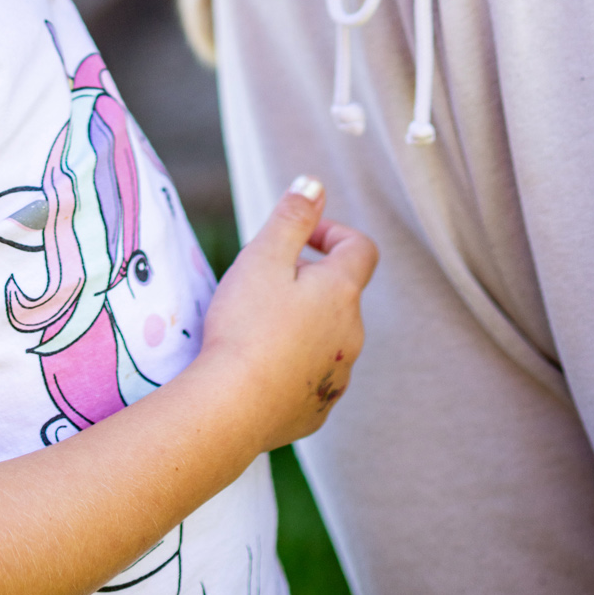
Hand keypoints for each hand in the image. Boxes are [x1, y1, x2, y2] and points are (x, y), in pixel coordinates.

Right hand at [200, 179, 376, 447]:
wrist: (232, 407)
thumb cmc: (246, 324)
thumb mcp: (263, 256)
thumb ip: (292, 217)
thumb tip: (314, 185)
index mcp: (342, 292)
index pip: (360, 248)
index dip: (332, 233)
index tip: (299, 237)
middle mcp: (352, 335)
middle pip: (340, 294)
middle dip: (308, 281)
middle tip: (262, 282)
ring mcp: (338, 376)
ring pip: (327, 336)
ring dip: (302, 323)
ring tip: (256, 326)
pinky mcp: (317, 409)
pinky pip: (312, 376)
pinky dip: (292, 364)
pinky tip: (258, 366)